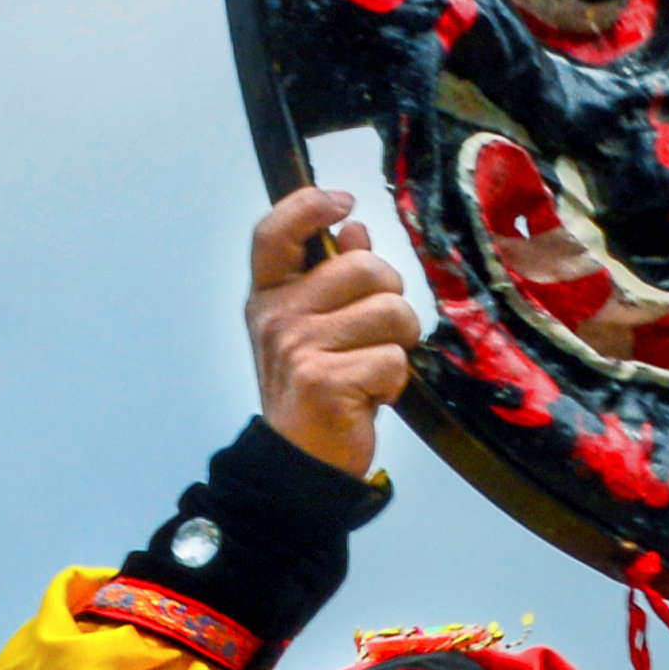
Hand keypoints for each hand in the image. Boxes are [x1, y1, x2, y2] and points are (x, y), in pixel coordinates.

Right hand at [247, 183, 417, 477]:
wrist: (300, 465)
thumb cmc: (315, 394)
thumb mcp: (315, 329)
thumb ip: (334, 277)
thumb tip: (355, 229)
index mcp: (269, 297)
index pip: (276, 231)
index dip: (310, 205)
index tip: (344, 204)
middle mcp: (277, 317)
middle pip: (365, 267)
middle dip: (391, 299)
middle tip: (376, 335)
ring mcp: (297, 348)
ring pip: (390, 312)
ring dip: (399, 344)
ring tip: (372, 368)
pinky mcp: (324, 381)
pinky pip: (393, 359)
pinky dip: (395, 383)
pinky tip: (370, 397)